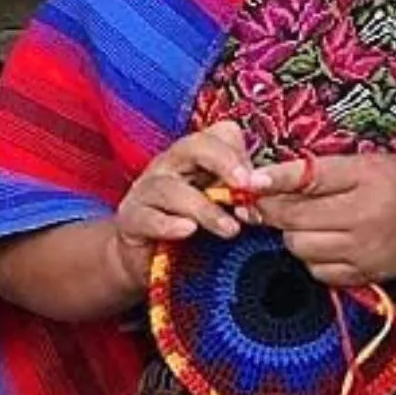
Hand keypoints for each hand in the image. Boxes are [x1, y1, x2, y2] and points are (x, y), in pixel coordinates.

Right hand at [110, 121, 269, 288]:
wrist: (147, 259)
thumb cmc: (191, 225)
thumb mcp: (219, 205)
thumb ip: (240, 194)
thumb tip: (265, 191)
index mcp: (195, 156)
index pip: (219, 134)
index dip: (239, 153)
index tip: (259, 183)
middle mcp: (170, 164)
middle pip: (194, 146)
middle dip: (223, 162)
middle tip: (246, 186)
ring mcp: (146, 190)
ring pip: (171, 186)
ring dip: (204, 208)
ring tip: (230, 229)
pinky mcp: (130, 219)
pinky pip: (147, 217)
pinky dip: (168, 224)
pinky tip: (188, 231)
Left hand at [251, 153, 395, 286]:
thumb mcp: (365, 162)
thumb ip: (320, 170)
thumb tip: (268, 179)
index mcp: (366, 178)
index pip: (310, 178)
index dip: (275, 179)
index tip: (249, 179)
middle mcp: (365, 217)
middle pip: (296, 217)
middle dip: (272, 208)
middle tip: (261, 198)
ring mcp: (363, 252)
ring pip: (299, 246)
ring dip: (291, 232)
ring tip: (302, 217)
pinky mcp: (362, 276)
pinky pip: (316, 269)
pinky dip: (310, 255)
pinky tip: (323, 239)